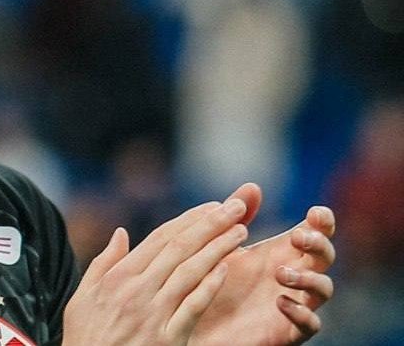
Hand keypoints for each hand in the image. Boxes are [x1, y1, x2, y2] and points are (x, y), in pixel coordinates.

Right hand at [62, 197, 248, 344]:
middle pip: (180, 248)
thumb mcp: (83, 296)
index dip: (188, 220)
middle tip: (235, 207)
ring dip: (218, 248)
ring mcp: (154, 314)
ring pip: (191, 272)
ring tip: (240, 232)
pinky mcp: (168, 338)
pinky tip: (225, 269)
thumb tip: (121, 233)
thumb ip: (103, 262)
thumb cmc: (85, 336)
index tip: (211, 206)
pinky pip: (193, 307)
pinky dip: (209, 286)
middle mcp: (138, 290)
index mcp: (118, 277)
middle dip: (211, 224)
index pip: (159, 239)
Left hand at [189, 186, 335, 345]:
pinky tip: (281, 302)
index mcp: (280, 251)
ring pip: (324, 288)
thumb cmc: (209, 281)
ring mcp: (294, 303)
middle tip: (296, 238)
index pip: (315, 232)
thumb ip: (235, 216)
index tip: (315, 213)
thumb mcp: (221, 245)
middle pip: (325, 256)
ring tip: (280, 273)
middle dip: (318, 244)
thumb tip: (253, 186)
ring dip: (309, 277)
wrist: (192, 321)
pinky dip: (302, 312)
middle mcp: (293, 276)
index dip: (323, 222)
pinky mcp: (287, 331)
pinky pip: (311, 325)